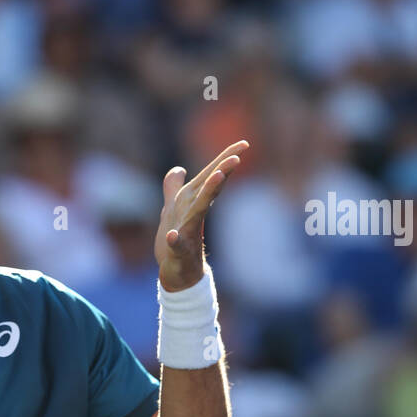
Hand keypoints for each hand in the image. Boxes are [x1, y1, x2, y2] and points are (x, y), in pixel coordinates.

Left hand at [156, 140, 247, 291]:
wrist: (178, 273)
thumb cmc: (180, 241)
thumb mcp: (173, 209)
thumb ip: (173, 187)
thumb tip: (177, 169)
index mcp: (193, 202)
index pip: (211, 177)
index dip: (224, 159)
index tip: (244, 143)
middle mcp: (193, 214)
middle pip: (209, 189)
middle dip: (221, 172)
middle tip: (237, 156)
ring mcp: (188, 232)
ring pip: (198, 210)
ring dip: (208, 194)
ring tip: (218, 176)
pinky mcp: (179, 251)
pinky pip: (177, 244)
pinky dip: (176, 240)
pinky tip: (173, 236)